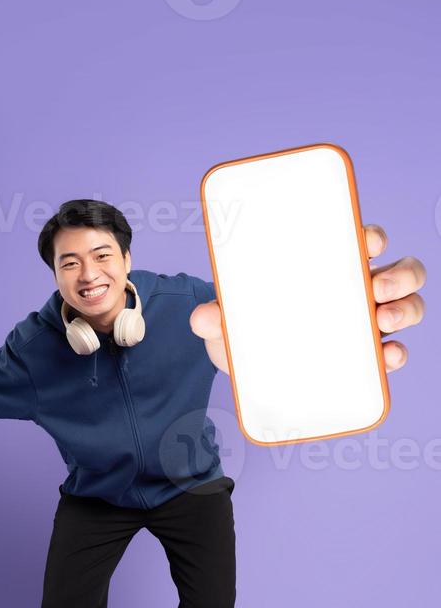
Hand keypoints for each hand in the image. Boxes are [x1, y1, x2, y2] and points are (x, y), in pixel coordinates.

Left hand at [190, 223, 425, 374]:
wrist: (247, 370)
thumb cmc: (245, 332)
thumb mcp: (228, 322)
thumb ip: (214, 318)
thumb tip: (201, 317)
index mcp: (328, 268)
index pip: (362, 242)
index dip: (373, 237)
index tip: (367, 241)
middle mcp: (355, 290)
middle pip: (399, 270)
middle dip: (400, 275)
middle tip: (377, 289)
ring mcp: (365, 323)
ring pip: (406, 305)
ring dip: (405, 309)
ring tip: (382, 321)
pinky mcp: (366, 358)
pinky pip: (394, 352)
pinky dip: (396, 354)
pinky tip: (387, 357)